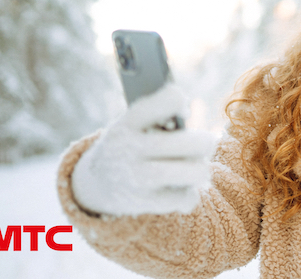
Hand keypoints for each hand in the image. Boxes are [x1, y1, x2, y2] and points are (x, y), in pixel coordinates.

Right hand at [71, 83, 215, 215]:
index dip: (182, 103)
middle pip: (196, 142)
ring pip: (197, 172)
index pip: (172, 99)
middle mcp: (131, 147)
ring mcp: (138, 177)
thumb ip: (164, 116)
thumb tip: (195, 120)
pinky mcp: (145, 202)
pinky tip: (177, 187)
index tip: (181, 112)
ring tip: (190, 166)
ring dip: (199, 169)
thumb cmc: (131, 143)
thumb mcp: (135, 123)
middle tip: (201, 144)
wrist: (95, 183)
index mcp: (129, 121)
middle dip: (205, 142)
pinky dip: (188, 194)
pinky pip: (188, 198)